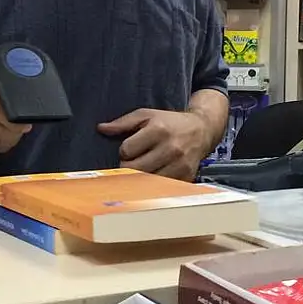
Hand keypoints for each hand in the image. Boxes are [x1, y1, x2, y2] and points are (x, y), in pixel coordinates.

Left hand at [98, 109, 212, 180]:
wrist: (201, 130)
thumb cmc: (170, 122)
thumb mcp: (146, 115)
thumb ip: (123, 123)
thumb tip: (101, 128)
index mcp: (158, 130)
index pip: (127, 150)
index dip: (124, 150)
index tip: (129, 149)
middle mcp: (171, 148)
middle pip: (135, 168)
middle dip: (128, 166)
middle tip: (132, 161)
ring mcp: (179, 165)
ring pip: (147, 181)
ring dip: (140, 177)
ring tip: (142, 168)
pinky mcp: (186, 176)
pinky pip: (162, 188)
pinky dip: (154, 185)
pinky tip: (154, 174)